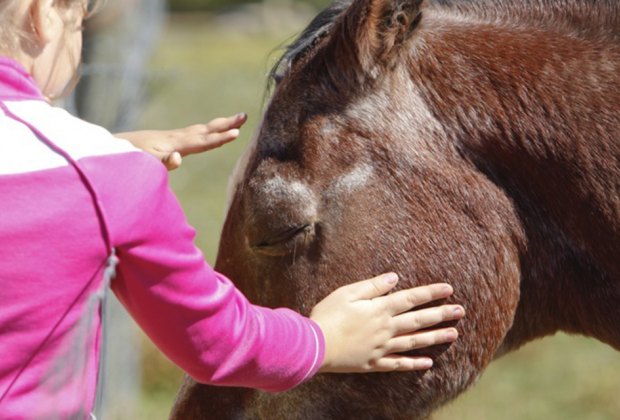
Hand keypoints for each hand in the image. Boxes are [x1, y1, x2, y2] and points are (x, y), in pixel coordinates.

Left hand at [116, 113, 247, 169]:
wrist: (106, 148)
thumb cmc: (124, 160)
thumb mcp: (142, 164)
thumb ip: (161, 162)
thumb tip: (179, 158)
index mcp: (171, 144)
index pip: (201, 141)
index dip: (219, 138)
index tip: (237, 133)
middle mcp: (174, 138)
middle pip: (205, 130)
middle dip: (226, 124)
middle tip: (245, 116)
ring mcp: (170, 138)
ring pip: (200, 130)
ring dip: (218, 126)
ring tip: (236, 121)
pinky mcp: (166, 141)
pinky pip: (193, 135)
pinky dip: (206, 132)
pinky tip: (209, 133)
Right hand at [310, 273, 463, 372]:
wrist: (314, 345)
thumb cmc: (327, 315)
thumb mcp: (347, 293)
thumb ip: (373, 286)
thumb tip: (395, 278)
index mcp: (379, 309)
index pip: (411, 298)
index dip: (431, 293)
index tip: (449, 289)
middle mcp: (386, 328)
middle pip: (418, 320)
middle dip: (441, 314)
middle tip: (461, 311)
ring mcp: (382, 348)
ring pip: (414, 342)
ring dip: (435, 337)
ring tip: (453, 334)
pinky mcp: (373, 363)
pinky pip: (398, 364)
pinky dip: (414, 363)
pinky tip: (428, 363)